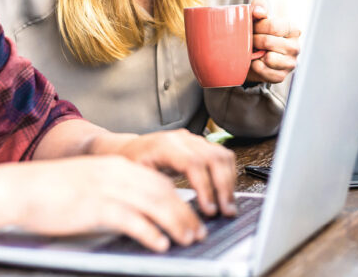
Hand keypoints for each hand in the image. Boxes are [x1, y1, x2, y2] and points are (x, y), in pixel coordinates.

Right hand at [0, 155, 206, 251]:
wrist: (20, 189)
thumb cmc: (51, 190)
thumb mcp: (89, 183)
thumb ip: (113, 190)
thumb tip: (136, 210)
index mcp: (115, 165)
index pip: (158, 180)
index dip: (179, 199)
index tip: (191, 215)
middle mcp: (116, 173)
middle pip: (163, 192)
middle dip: (184, 213)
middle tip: (198, 232)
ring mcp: (107, 189)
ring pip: (154, 205)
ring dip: (176, 224)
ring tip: (188, 240)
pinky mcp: (96, 208)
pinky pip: (132, 221)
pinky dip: (151, 233)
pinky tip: (160, 245)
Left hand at [102, 129, 237, 217]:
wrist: (128, 149)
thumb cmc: (130, 164)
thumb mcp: (135, 179)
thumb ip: (153, 194)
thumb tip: (171, 218)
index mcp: (164, 145)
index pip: (193, 162)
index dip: (205, 187)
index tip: (209, 209)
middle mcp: (182, 139)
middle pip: (213, 157)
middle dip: (223, 187)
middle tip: (225, 211)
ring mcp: (193, 140)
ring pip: (222, 155)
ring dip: (229, 181)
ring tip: (227, 205)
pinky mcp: (200, 145)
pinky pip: (222, 156)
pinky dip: (228, 175)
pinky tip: (224, 192)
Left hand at [246, 0, 299, 84]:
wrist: (255, 53)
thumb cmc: (259, 31)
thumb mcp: (259, 16)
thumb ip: (259, 7)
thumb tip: (258, 12)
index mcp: (293, 29)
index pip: (273, 26)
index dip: (258, 26)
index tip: (252, 27)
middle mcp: (296, 47)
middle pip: (268, 41)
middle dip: (253, 40)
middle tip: (250, 39)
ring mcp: (290, 63)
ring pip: (268, 58)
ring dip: (256, 54)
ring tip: (254, 49)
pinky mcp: (281, 76)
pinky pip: (264, 72)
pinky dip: (255, 66)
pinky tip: (256, 61)